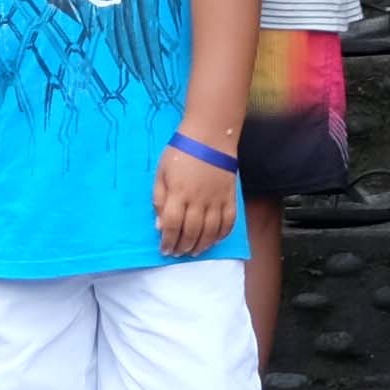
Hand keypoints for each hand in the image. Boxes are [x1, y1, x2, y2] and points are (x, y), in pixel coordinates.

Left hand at [153, 138, 241, 256]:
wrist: (210, 136)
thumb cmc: (181, 152)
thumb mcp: (161, 172)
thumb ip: (159, 198)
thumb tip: (159, 225)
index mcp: (178, 193)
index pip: (172, 226)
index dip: (168, 241)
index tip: (164, 250)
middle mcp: (198, 200)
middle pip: (191, 232)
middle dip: (183, 247)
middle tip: (178, 252)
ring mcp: (217, 200)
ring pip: (211, 232)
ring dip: (201, 246)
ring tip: (194, 251)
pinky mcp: (230, 197)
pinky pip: (229, 222)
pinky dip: (222, 235)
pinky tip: (214, 240)